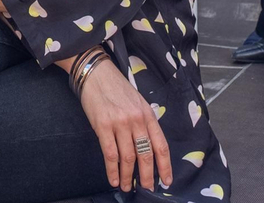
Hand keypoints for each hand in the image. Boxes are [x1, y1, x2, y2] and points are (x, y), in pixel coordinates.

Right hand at [78, 59, 171, 194]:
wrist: (96, 73)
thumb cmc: (117, 88)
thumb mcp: (138, 103)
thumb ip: (144, 123)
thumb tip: (147, 148)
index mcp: (148, 115)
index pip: (161, 145)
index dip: (165, 166)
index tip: (167, 181)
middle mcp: (137, 120)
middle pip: (146, 155)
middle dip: (147, 176)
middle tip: (146, 189)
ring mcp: (120, 123)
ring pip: (128, 158)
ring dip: (127, 176)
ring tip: (126, 187)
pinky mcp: (103, 126)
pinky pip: (110, 154)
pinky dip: (112, 170)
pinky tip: (113, 179)